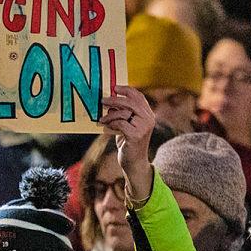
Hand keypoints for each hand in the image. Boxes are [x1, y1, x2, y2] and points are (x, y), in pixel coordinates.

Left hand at [100, 85, 153, 201]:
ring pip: (124, 113)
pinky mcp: (136, 135)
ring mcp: (144, 127)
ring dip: (109, 115)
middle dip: (115, 99)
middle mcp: (148, 119)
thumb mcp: (126, 125)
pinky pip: (120, 123)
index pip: (139, 96)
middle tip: (102, 100)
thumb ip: (122, 113)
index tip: (114, 87)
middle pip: (131, 102)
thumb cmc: (128, 143)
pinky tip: (105, 128)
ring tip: (101, 119)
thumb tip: (110, 101)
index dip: (127, 90)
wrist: (133, 163)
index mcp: (148, 114)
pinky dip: (110, 124)